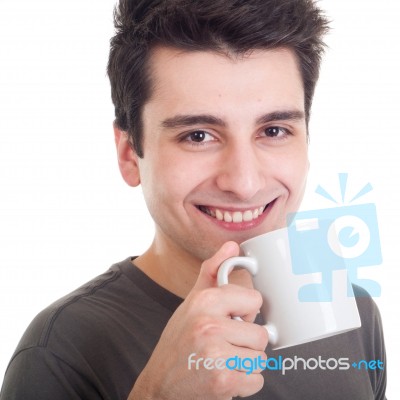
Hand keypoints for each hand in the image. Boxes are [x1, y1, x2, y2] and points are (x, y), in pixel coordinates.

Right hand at [128, 242, 268, 399]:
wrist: (160, 384)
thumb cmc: (179, 341)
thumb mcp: (192, 302)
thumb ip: (213, 272)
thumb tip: (231, 246)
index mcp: (204, 301)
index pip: (254, 300)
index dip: (245, 313)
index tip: (231, 320)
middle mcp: (208, 324)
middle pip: (261, 333)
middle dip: (245, 343)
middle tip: (223, 345)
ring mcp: (215, 353)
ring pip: (260, 358)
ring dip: (244, 363)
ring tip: (221, 360)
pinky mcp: (223, 380)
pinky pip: (256, 380)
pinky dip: (243, 384)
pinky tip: (221, 376)